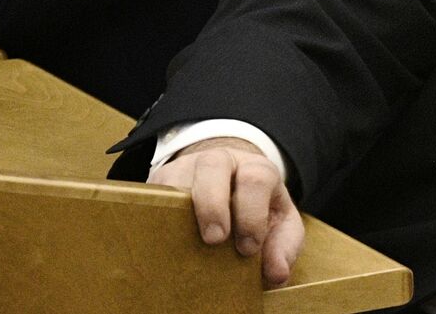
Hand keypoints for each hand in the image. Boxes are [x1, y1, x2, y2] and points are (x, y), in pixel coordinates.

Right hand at [149, 137, 304, 285]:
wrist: (228, 183)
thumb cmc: (258, 208)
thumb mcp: (279, 224)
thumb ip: (283, 246)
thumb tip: (277, 275)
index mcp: (256, 169)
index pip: (256, 180)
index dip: (252, 215)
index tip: (248, 248)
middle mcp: (221, 161)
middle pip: (213, 165)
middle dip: (213, 204)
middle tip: (215, 239)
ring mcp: (186, 168)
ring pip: (177, 178)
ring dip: (179, 212)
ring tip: (183, 243)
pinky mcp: (160, 182)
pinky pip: (153, 196)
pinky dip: (157, 219)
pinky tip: (165, 241)